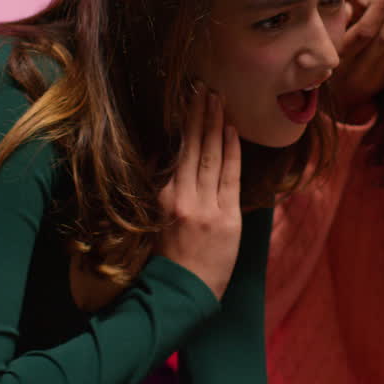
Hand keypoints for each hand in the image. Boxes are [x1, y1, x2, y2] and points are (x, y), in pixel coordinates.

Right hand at [156, 85, 242, 300]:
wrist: (182, 295)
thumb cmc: (164, 260)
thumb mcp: (151, 221)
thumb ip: (157, 188)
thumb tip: (160, 155)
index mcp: (162, 198)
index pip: (175, 151)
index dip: (183, 123)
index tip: (186, 99)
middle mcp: (183, 197)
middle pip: (193, 147)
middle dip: (200, 114)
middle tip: (204, 88)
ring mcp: (207, 207)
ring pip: (211, 156)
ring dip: (216, 125)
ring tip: (218, 99)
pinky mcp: (228, 218)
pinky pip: (230, 177)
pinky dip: (231, 152)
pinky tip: (232, 130)